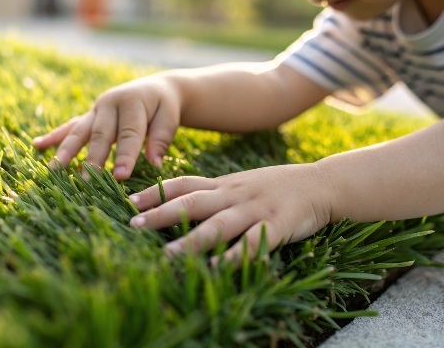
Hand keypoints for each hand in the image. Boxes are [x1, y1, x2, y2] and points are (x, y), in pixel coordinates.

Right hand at [33, 74, 181, 179]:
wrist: (156, 89)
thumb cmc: (164, 108)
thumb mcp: (170, 118)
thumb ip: (161, 139)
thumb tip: (154, 164)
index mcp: (132, 102)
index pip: (129, 133)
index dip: (125, 155)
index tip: (121, 176)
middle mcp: (110, 103)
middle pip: (100, 134)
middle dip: (93, 158)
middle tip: (86, 180)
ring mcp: (96, 110)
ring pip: (79, 131)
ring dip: (66, 150)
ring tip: (54, 169)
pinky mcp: (89, 116)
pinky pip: (69, 126)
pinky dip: (54, 136)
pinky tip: (37, 146)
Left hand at [129, 163, 333, 264]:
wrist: (321, 183)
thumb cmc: (275, 186)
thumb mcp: (240, 183)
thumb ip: (214, 192)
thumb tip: (179, 203)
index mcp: (224, 184)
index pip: (183, 183)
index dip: (155, 192)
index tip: (129, 202)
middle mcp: (234, 194)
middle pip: (192, 201)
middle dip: (161, 213)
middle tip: (134, 225)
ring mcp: (255, 209)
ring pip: (218, 224)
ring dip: (191, 240)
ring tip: (167, 255)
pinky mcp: (277, 225)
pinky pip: (253, 244)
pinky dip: (234, 257)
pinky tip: (216, 268)